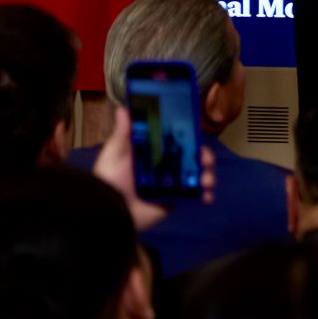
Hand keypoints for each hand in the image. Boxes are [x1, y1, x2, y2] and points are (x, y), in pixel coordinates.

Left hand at [92, 105, 215, 231]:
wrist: (110, 210)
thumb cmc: (111, 179)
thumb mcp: (115, 153)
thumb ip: (122, 133)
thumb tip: (123, 108)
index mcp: (153, 153)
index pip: (176, 141)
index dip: (190, 136)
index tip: (198, 132)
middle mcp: (165, 167)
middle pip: (192, 158)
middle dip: (204, 156)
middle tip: (205, 158)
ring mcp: (172, 185)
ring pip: (197, 176)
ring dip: (208, 175)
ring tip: (206, 180)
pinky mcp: (174, 201)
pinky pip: (194, 197)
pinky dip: (205, 196)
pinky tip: (206, 196)